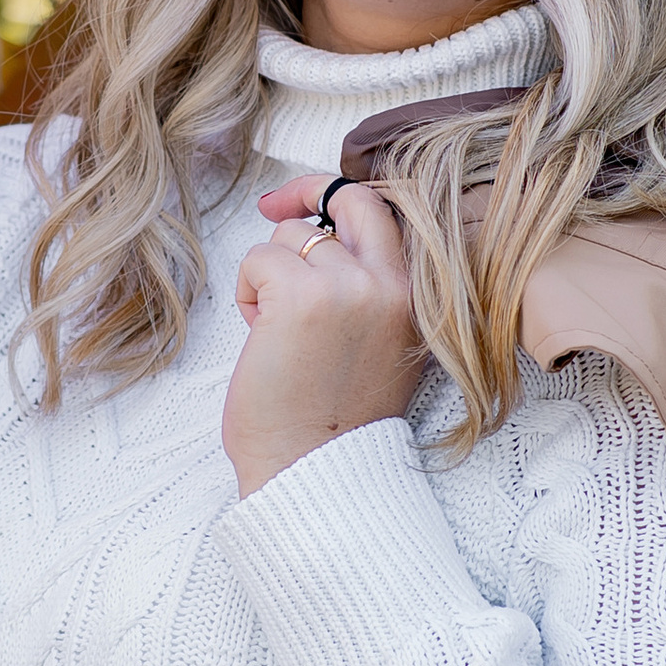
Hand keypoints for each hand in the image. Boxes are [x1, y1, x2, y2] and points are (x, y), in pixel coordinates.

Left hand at [222, 172, 423, 495]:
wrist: (312, 473)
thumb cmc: (332, 422)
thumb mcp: (380, 348)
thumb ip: (370, 292)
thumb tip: (322, 235)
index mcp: (418, 301)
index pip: (388, 215)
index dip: (341, 198)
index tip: (309, 205)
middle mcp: (393, 287)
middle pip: (351, 199)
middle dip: (305, 192)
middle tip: (270, 207)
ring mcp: (350, 288)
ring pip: (293, 237)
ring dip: (270, 275)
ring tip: (276, 332)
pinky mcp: (302, 297)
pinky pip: (259, 260)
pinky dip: (247, 292)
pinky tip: (259, 336)